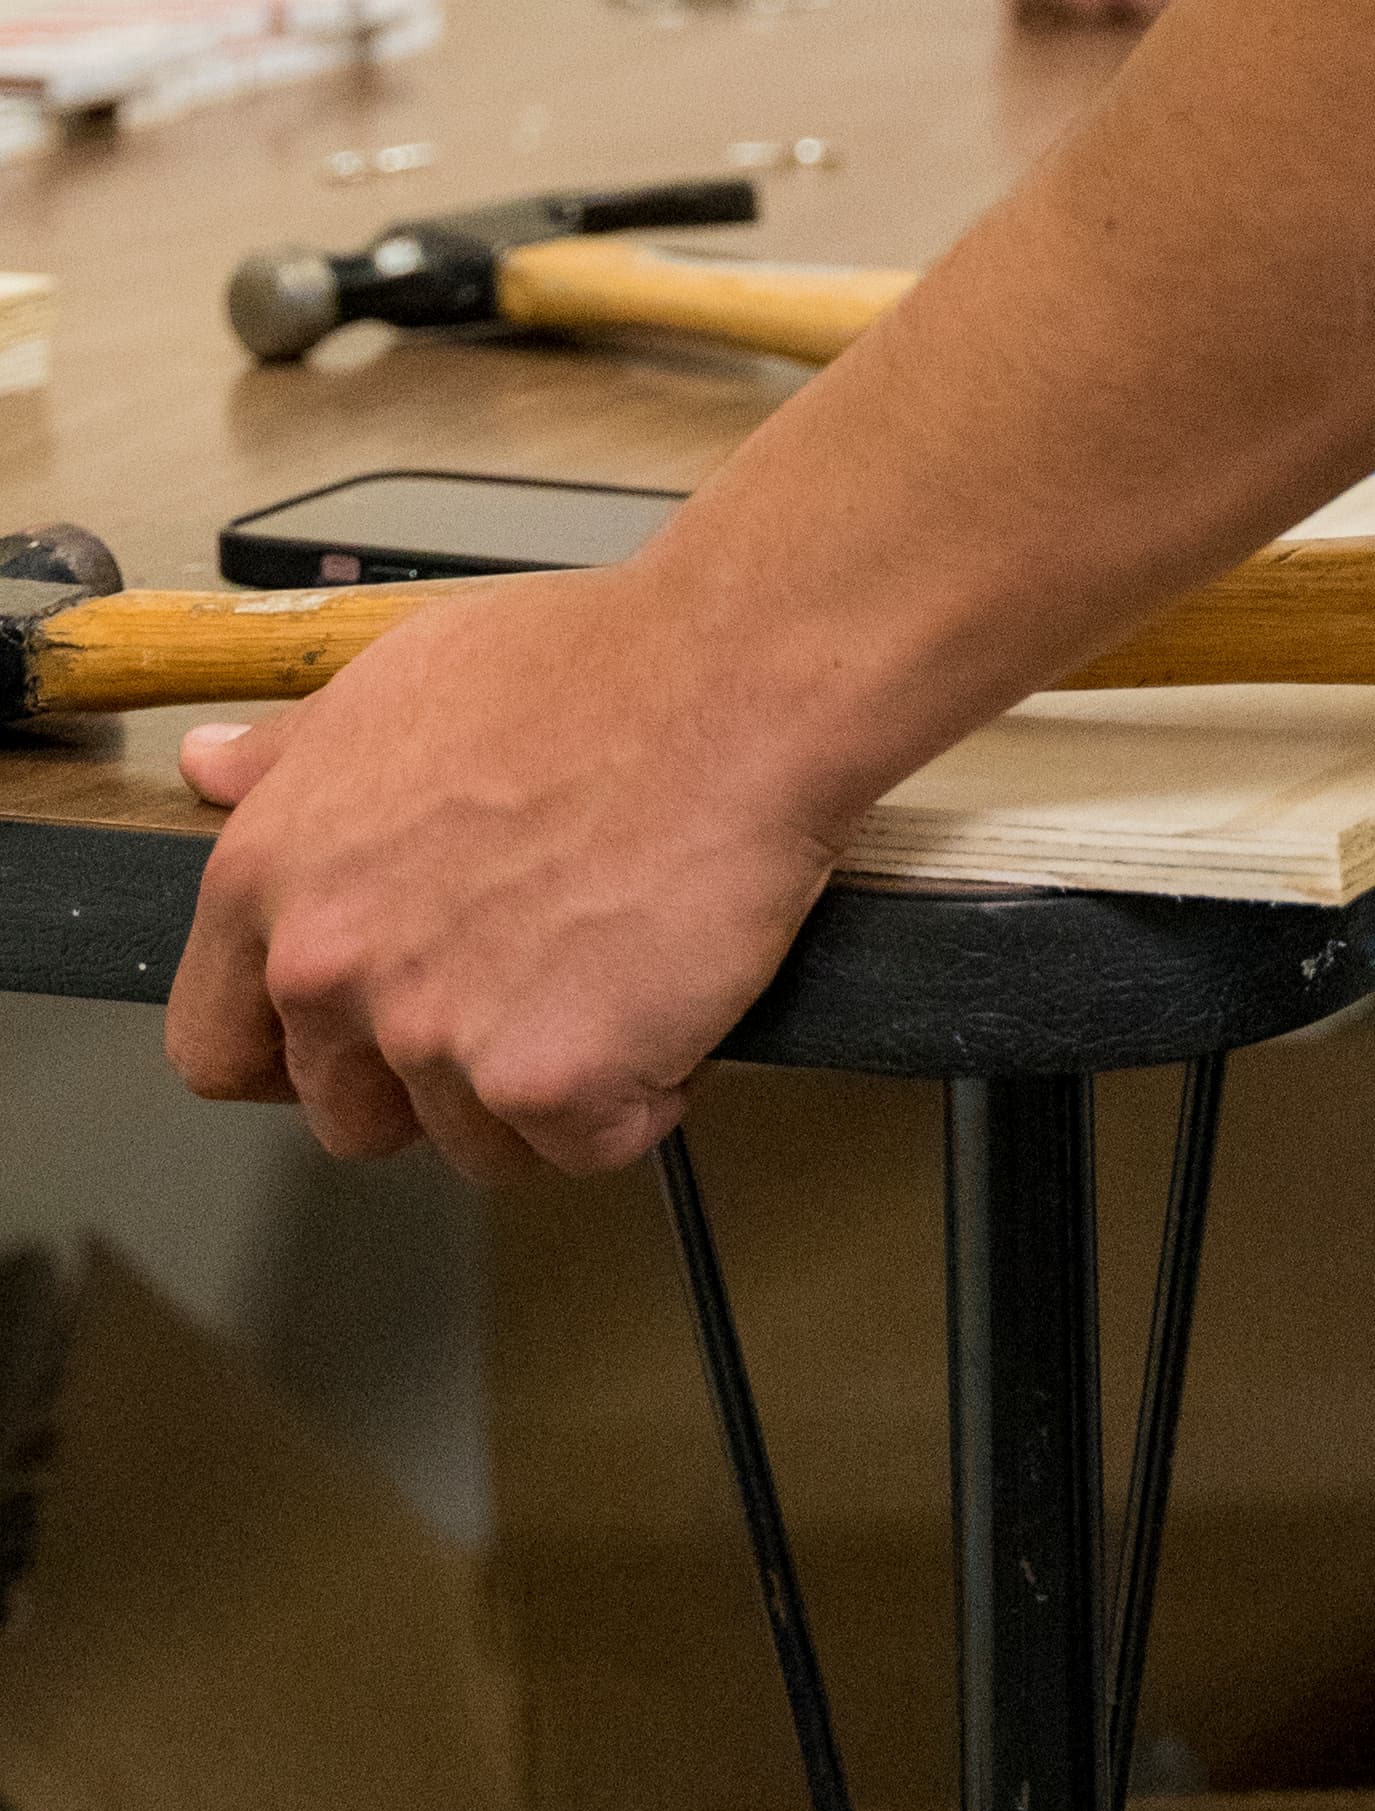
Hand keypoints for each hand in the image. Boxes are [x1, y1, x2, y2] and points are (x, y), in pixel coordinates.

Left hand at [164, 568, 838, 1176]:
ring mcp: (435, 1035)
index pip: (216, 1047)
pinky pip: (588, 1144)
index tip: (360, 1034)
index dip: (294, 1053)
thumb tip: (210, 771)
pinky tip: (667, 993)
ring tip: (607, 971)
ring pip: (474, 1144)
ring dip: (543, 1090)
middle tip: (522, 984)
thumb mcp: (400, 680)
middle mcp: (330, 968)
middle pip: (350, 1118)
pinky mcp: (548, 1083)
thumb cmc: (589, 665)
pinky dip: (639, 1094)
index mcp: (271, 877)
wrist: (729, 681)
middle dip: (434, 1079)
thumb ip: (293, 755)